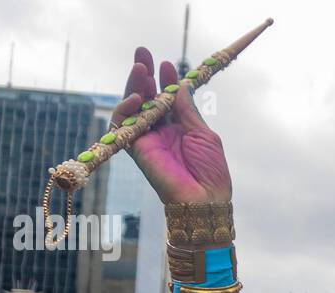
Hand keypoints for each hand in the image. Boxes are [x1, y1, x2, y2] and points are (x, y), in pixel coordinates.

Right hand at [113, 49, 231, 204]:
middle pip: (147, 97)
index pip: (168, 97)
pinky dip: (125, 109)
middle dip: (144, 74)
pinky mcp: (137, 149)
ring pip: (133, 107)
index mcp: (180, 127)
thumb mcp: (203, 134)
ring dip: (134, 86)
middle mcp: (162, 130)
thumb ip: (188, 110)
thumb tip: (181, 85)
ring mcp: (148, 139)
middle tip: (142, 52)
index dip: (166, 80)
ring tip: (140, 67)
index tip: (167, 64)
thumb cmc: (211, 170)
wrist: (206, 198)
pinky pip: (123, 126)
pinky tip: (135, 97)